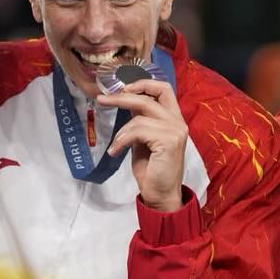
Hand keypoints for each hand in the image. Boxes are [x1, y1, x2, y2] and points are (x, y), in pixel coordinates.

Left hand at [99, 79, 187, 211]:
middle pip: (149, 97)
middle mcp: (178, 121)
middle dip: (122, 97)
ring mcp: (175, 131)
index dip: (143, 84)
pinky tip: (116, 152)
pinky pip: (137, 131)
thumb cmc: (152, 169)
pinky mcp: (169, 141)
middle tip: (101, 99)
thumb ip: (141, 120)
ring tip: (115, 146)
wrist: (161, 195)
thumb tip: (127, 100)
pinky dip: (122, 140)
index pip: (163, 88)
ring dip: (121, 131)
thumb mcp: (143, 139)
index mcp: (174, 118)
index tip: (123, 89)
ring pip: (139, 116)